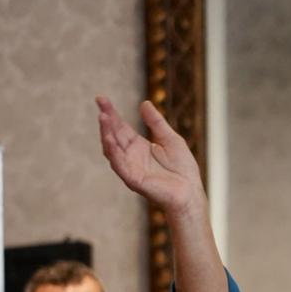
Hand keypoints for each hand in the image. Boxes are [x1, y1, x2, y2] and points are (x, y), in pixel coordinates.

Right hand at [97, 96, 206, 215]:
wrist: (190, 192)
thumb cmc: (183, 169)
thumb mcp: (170, 139)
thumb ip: (156, 123)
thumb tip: (144, 103)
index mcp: (138, 146)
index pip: (120, 127)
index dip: (111, 113)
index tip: (101, 98)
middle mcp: (130, 156)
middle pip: (114, 135)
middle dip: (106, 119)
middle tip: (100, 103)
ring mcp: (130, 168)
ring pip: (112, 149)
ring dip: (106, 133)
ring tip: (103, 117)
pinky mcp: (133, 179)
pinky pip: (119, 165)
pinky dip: (113, 152)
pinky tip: (109, 139)